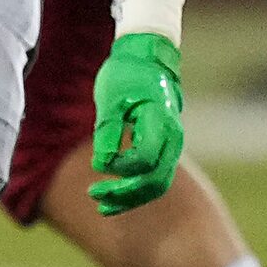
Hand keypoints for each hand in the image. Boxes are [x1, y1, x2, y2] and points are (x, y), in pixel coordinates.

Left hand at [88, 31, 185, 212]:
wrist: (146, 60)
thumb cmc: (125, 76)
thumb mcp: (110, 99)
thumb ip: (108, 132)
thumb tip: (102, 166)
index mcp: (161, 123)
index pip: (145, 160)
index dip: (120, 169)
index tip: (97, 165)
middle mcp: (173, 138)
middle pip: (155, 181)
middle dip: (124, 194)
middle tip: (93, 196)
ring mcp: (172, 146)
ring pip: (158, 185)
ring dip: (130, 198)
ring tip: (101, 206)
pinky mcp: (164, 149)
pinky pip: (155, 177)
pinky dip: (136, 191)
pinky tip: (112, 198)